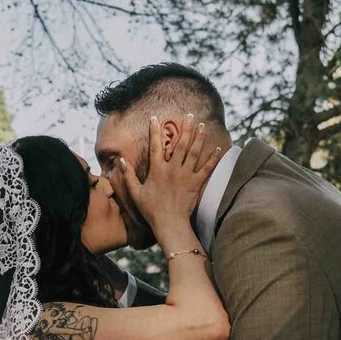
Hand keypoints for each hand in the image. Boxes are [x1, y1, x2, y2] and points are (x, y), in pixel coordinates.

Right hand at [114, 116, 223, 242]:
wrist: (170, 224)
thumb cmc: (151, 210)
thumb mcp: (136, 193)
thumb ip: (129, 176)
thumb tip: (121, 161)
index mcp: (157, 170)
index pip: (155, 146)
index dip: (155, 131)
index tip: (155, 117)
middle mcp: (173, 169)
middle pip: (180, 144)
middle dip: (185, 128)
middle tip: (190, 115)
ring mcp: (186, 175)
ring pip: (194, 152)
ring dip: (199, 137)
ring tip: (203, 125)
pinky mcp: (196, 183)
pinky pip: (206, 168)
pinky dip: (213, 158)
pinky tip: (219, 148)